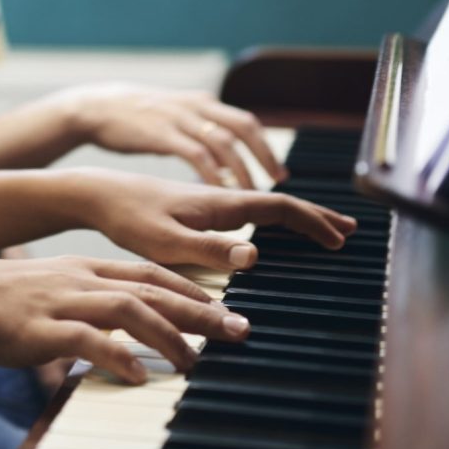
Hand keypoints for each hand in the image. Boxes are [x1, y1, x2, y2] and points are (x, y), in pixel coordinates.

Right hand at [0, 255, 250, 383]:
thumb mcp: (43, 295)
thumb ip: (78, 310)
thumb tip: (109, 339)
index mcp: (81, 268)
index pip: (149, 273)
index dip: (190, 289)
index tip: (223, 306)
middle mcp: (79, 278)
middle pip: (153, 288)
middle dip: (201, 309)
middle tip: (238, 330)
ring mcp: (61, 300)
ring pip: (130, 308)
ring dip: (170, 334)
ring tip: (195, 361)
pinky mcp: (40, 328)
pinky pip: (87, 339)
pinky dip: (117, 356)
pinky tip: (137, 375)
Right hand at [51, 83, 283, 188]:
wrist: (95, 107)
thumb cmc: (137, 118)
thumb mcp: (175, 116)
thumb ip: (200, 131)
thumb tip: (226, 159)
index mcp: (202, 103)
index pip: (246, 122)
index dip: (266, 147)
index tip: (280, 174)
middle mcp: (196, 107)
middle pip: (243, 127)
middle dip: (264, 155)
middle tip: (278, 183)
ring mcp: (179, 118)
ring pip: (223, 142)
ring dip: (241, 169)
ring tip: (252, 194)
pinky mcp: (161, 133)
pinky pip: (195, 153)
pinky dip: (212, 172)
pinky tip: (218, 191)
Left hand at [72, 169, 356, 270]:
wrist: (98, 193)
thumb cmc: (128, 219)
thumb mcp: (167, 242)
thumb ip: (210, 250)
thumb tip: (255, 255)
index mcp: (220, 204)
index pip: (278, 208)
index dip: (312, 223)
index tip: (339, 240)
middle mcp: (220, 198)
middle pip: (278, 203)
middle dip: (316, 216)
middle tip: (350, 230)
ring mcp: (209, 201)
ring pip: (263, 205)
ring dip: (297, 216)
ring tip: (321, 228)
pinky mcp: (196, 207)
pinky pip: (246, 210)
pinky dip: (270, 218)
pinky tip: (266, 231)